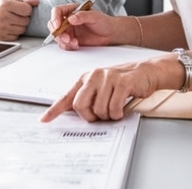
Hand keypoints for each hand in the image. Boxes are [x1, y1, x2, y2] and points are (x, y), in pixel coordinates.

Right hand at [0, 0, 38, 40]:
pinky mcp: (0, 37)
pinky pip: (16, 36)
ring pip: (22, 29)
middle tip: (15, 15)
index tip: (21, 9)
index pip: (27, 9)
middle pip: (26, 20)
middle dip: (23, 18)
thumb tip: (37, 1)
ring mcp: (1, 28)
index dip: (26, 9)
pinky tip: (7, 27)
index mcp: (4, 4)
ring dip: (20, 26)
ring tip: (11, 21)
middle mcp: (2, 16)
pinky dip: (14, 32)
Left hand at [40, 58, 165, 122]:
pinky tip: (122, 109)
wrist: (146, 72)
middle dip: (90, 117)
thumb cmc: (124, 82)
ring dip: (108, 116)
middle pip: (80, 105)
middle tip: (100, 117)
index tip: (44, 119)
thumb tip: (76, 113)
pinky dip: (118, 114)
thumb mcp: (102, 87)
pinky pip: (114, 107)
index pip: (67, 96)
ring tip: (115, 109)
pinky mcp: (121, 82)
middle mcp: (94, 76)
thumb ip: (89, 97)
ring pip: (99, 109)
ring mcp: (107, 77)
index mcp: (86, 78)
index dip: (54, 109)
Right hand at [47, 3, 115, 49]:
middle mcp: (68, 20)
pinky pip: (64, 44)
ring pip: (57, 36)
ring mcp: (69, 31)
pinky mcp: (71, 40)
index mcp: (71, 10)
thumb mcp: (94, 16)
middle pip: (53, 25)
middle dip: (57, 33)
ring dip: (63, 41)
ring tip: (74, 42)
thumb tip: (71, 19)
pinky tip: (76, 45)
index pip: (57, 11)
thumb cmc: (103, 21)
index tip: (58, 26)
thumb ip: (82, 16)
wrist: (110, 33)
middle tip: (66, 38)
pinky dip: (68, 46)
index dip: (55, 18)